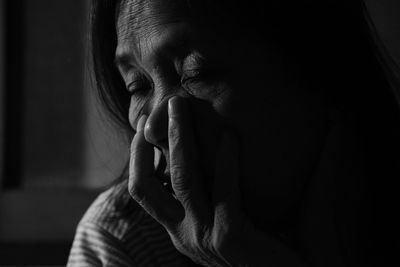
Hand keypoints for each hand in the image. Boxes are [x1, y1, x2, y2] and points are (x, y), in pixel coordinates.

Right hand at [128, 96, 304, 266]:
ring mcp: (204, 237)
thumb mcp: (234, 214)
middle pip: (147, 185)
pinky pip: (224, 188)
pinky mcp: (229, 237)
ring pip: (182, 178)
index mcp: (183, 228)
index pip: (145, 191)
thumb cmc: (272, 246)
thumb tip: (222, 139)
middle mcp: (185, 234)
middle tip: (166, 102)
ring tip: (182, 104)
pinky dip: (227, 158)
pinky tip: (232, 134)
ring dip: (181, 137)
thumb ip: (222, 183)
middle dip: (149, 141)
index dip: (138, 157)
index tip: (145, 126)